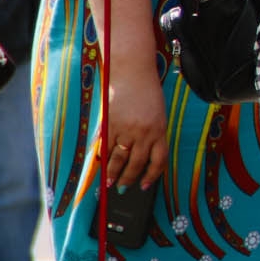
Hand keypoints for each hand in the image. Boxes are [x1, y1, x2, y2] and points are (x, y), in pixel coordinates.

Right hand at [105, 62, 168, 188]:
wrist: (132, 73)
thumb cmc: (147, 92)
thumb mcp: (157, 115)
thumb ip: (153, 135)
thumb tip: (143, 156)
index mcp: (160, 130)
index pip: (158, 161)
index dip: (151, 176)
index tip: (145, 185)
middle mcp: (144, 133)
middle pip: (136, 164)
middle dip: (129, 179)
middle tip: (122, 188)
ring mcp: (126, 130)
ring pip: (119, 159)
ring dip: (113, 173)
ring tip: (109, 182)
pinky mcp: (110, 125)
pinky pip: (105, 147)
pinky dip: (102, 158)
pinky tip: (100, 165)